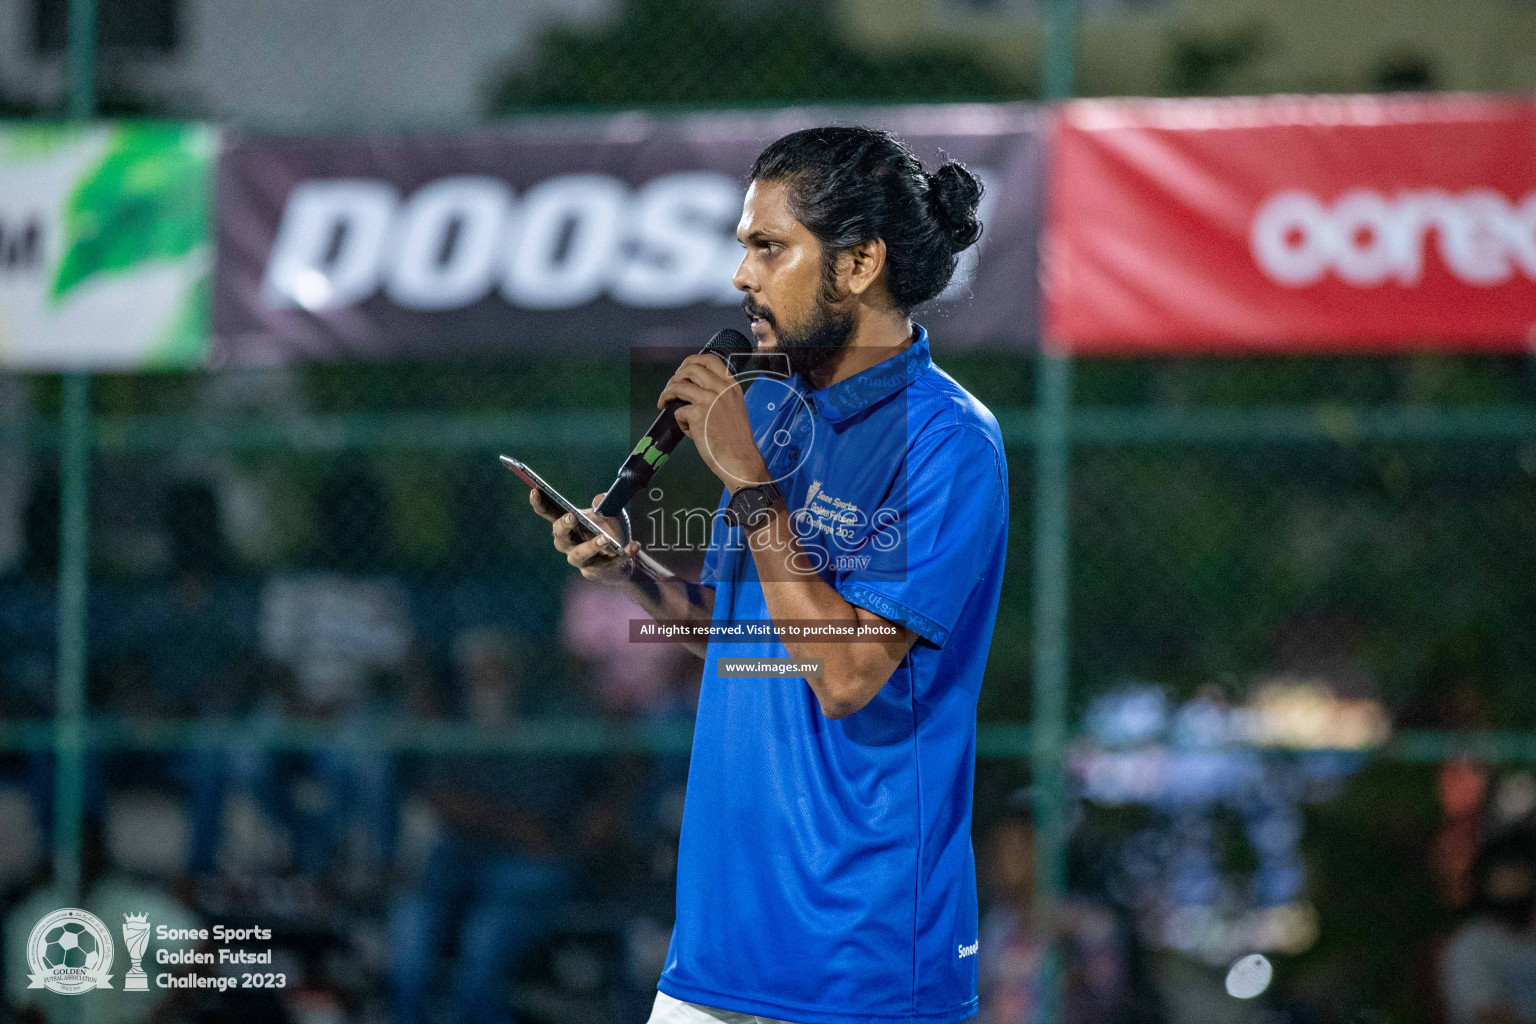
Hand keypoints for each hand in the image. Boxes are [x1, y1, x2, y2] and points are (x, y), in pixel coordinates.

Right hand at [531, 489, 642, 586]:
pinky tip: (634, 545)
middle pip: (559, 537)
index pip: (549, 514)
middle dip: (564, 526)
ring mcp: (582, 560)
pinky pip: (611, 563)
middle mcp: (569, 544)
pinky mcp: (600, 570)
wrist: (621, 555)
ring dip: (591, 546)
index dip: (540, 504)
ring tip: (605, 539)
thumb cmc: (608, 529)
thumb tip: (599, 499)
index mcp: (567, 525)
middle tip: (572, 516)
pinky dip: (624, 554)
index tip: (535, 491)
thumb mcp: (609, 512)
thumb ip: (603, 503)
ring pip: (580, 555)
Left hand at [658, 353, 771, 488]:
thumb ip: (719, 396)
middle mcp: (721, 389)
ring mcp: (709, 400)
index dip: (691, 361)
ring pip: (679, 386)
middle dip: (675, 377)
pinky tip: (689, 431)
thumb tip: (694, 390)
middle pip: (691, 368)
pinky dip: (680, 421)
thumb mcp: (734, 409)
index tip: (682, 370)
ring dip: (667, 394)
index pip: (710, 360)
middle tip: (670, 389)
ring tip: (664, 403)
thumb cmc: (736, 441)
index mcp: (731, 387)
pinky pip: (678, 412)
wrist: (740, 459)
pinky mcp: (698, 415)